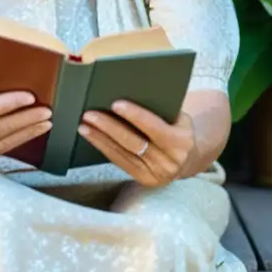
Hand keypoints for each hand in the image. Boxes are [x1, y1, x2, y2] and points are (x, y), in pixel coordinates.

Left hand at [78, 101, 195, 186]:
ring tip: (84, 125)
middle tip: (90, 114)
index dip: (135, 115)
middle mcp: (170, 161)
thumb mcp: (179, 118)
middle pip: (134, 142)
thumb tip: (130, 91)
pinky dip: (105, 148)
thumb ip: (161, 110)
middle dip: (109, 127)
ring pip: (123, 154)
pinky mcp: (144, 180)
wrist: (187, 157)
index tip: (115, 104)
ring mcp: (157, 174)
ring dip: (100, 139)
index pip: (154, 127)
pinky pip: (121, 163)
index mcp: (181, 141)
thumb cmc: (178, 129)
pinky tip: (92, 137)